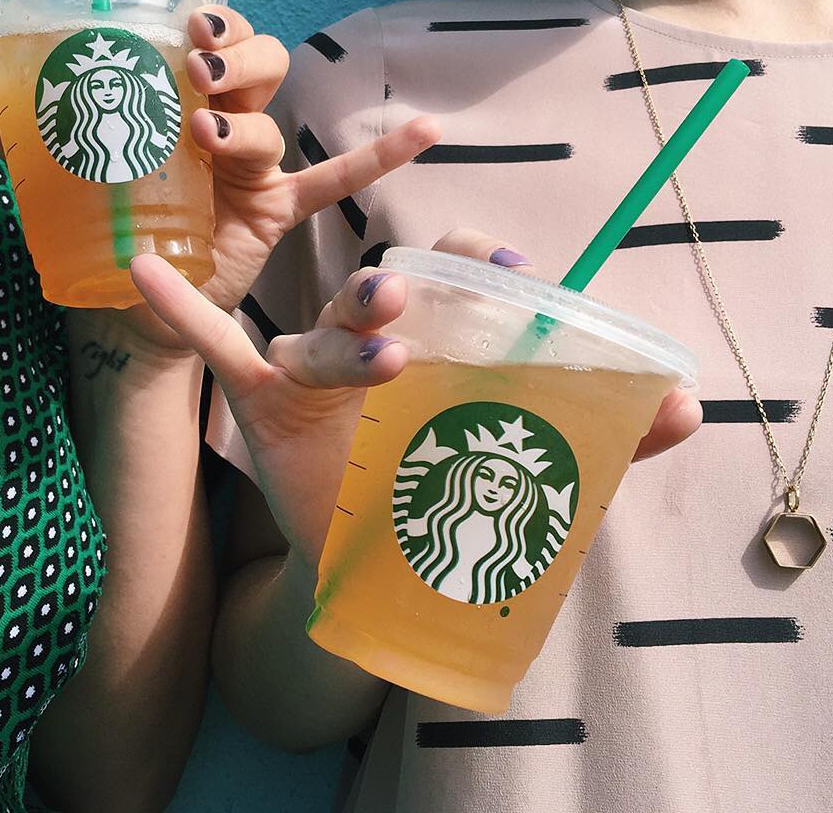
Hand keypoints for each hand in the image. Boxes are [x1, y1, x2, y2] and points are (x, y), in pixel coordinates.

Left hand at [0, 7, 439, 352]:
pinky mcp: (276, 211)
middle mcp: (221, 122)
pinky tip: (425, 133)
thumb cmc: (94, 235)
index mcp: (174, 100)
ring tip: (210, 134)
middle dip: (239, 59)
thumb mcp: (46, 178)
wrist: (129, 314)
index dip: (212, 22)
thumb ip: (10, 125)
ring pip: (277, 119)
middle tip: (201, 70)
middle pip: (255, 65)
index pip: (208, 41)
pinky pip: (332, 182)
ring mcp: (254, 166)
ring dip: (254, 117)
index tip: (191, 24)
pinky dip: (377, 159)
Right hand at [131, 229, 703, 566]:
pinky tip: (141, 271)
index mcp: (440, 340)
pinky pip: (216, 350)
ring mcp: (313, 367)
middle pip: (382, 296)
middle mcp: (374, 339)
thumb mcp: (525, 462)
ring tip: (382, 352)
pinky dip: (181, 312)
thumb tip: (691, 404)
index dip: (485, 271)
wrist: (380, 562)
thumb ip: (602, 431)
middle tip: (420, 299)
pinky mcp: (262, 402)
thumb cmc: (450, 489)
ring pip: (318, 338)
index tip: (523, 273)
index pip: (459, 281)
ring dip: (341, 341)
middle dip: (399, 294)